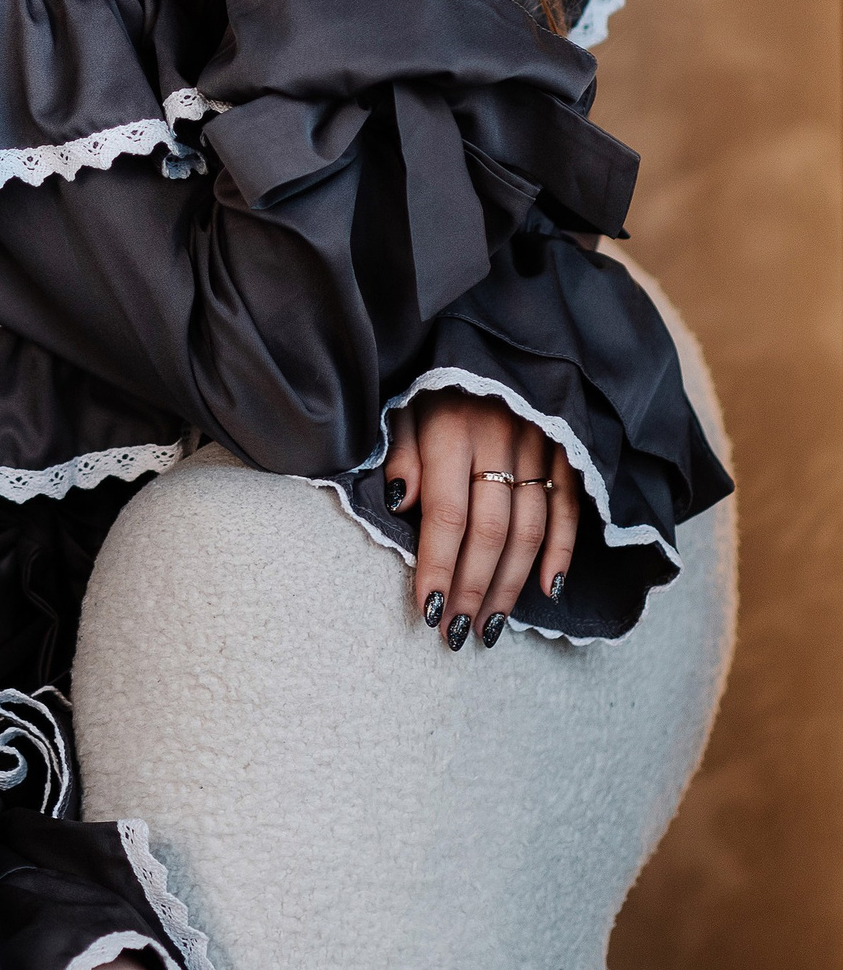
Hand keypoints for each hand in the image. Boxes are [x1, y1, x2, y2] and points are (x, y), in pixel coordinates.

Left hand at [383, 391, 580, 648]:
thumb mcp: (404, 404)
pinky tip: (547, 591)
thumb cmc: (436, 382)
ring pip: (529, 530)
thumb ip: (400, 451)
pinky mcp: (565, 451)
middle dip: (472, 589)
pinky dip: (561, 553)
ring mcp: (538, 448)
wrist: (496, 336)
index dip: (438, 567)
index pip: (446, 515)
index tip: (428, 612)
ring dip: (509, 585)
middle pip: (489, 532)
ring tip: (489, 627)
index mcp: (451, 431)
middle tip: (457, 633)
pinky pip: (569, 510)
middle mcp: (498, 443)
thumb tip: (400, 501)